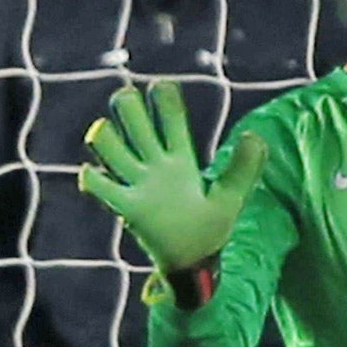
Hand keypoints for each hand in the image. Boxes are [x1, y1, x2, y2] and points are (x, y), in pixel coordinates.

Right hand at [79, 83, 266, 273]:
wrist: (193, 260)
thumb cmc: (211, 227)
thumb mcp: (232, 196)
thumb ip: (245, 168)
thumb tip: (254, 135)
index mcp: (182, 159)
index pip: (171, 120)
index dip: (164, 99)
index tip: (161, 85)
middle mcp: (156, 166)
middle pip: (135, 123)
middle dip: (126, 106)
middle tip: (127, 99)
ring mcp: (138, 184)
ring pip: (110, 147)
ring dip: (104, 137)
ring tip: (104, 134)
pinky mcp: (127, 207)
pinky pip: (101, 187)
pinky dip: (91, 178)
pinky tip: (93, 174)